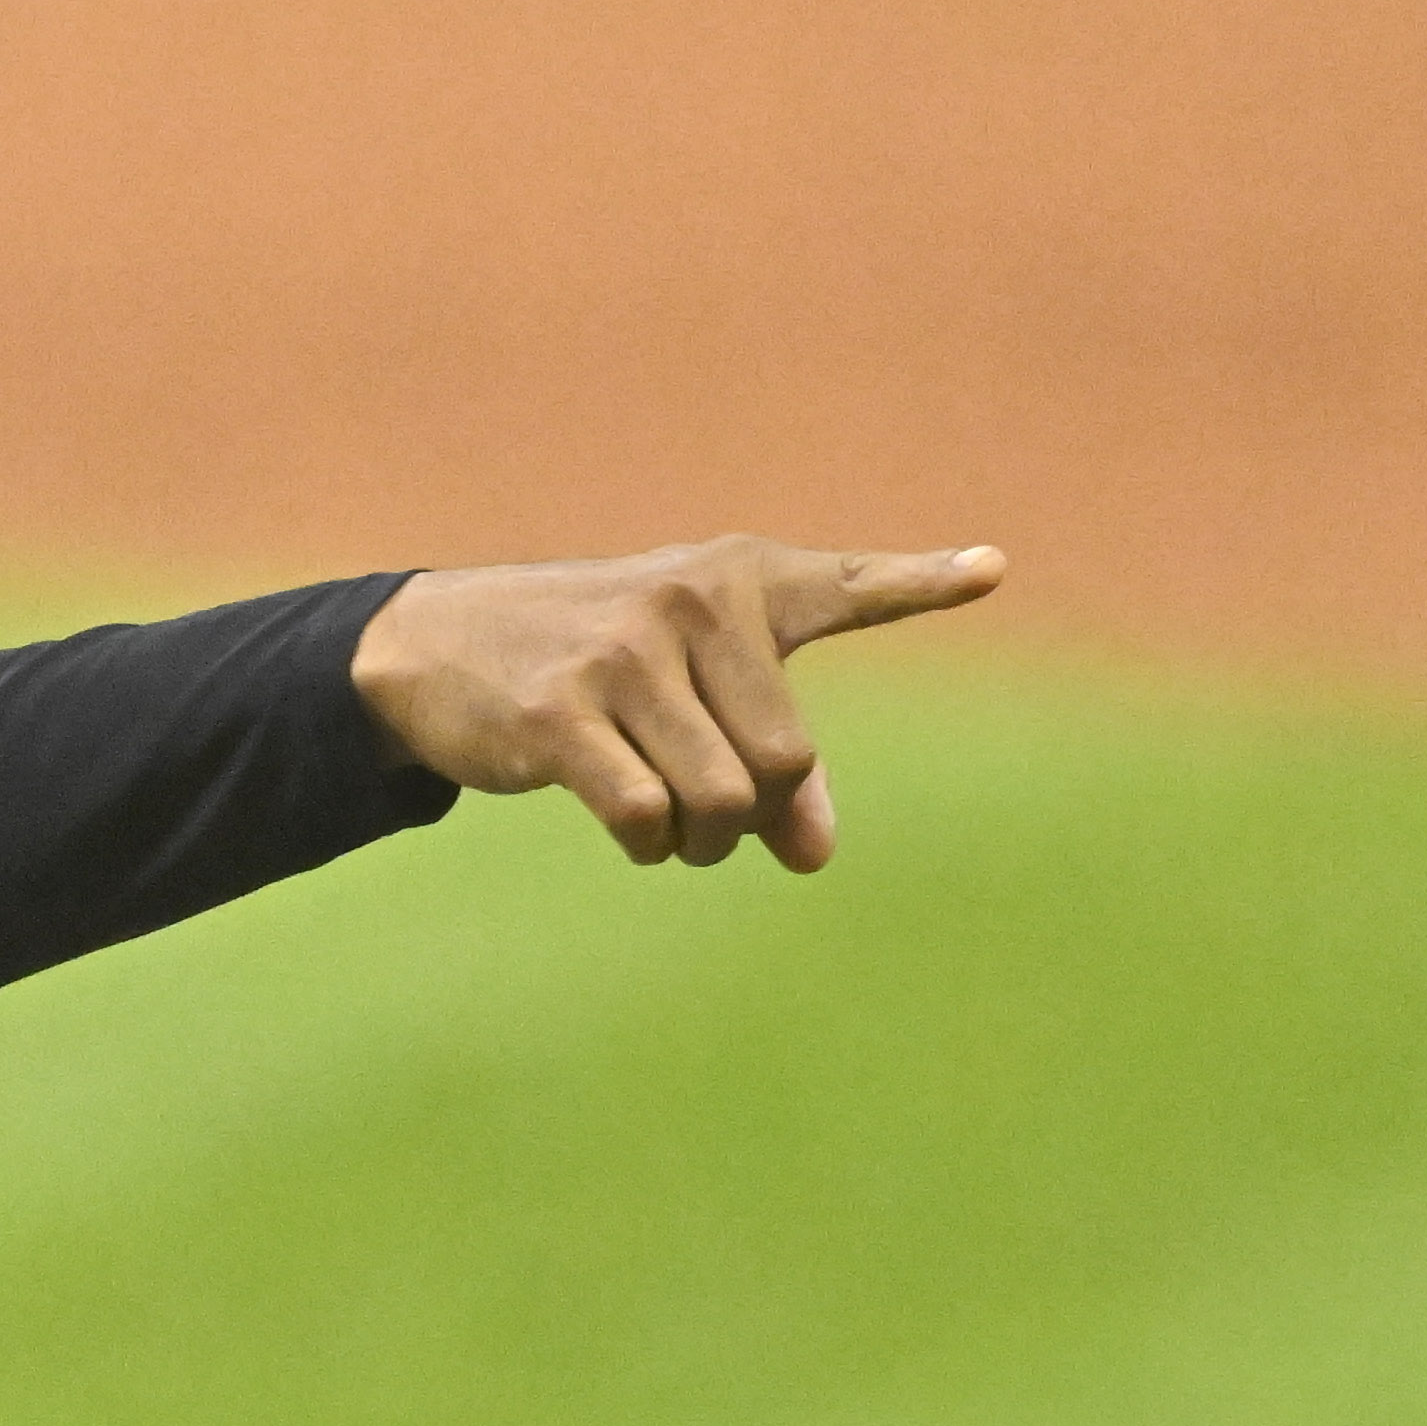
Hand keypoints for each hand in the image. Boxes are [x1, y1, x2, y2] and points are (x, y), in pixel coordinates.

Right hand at [347, 536, 1006, 870]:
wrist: (435, 643)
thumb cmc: (589, 668)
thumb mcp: (686, 689)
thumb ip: (768, 759)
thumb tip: (812, 854)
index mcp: (735, 580)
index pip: (845, 588)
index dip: (921, 580)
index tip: (991, 570)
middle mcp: (688, 600)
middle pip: (786, 762)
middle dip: (760, 817)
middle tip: (717, 819)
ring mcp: (624, 653)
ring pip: (720, 800)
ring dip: (702, 843)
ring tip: (671, 829)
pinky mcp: (560, 711)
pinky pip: (646, 816)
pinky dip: (648, 846)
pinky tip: (629, 830)